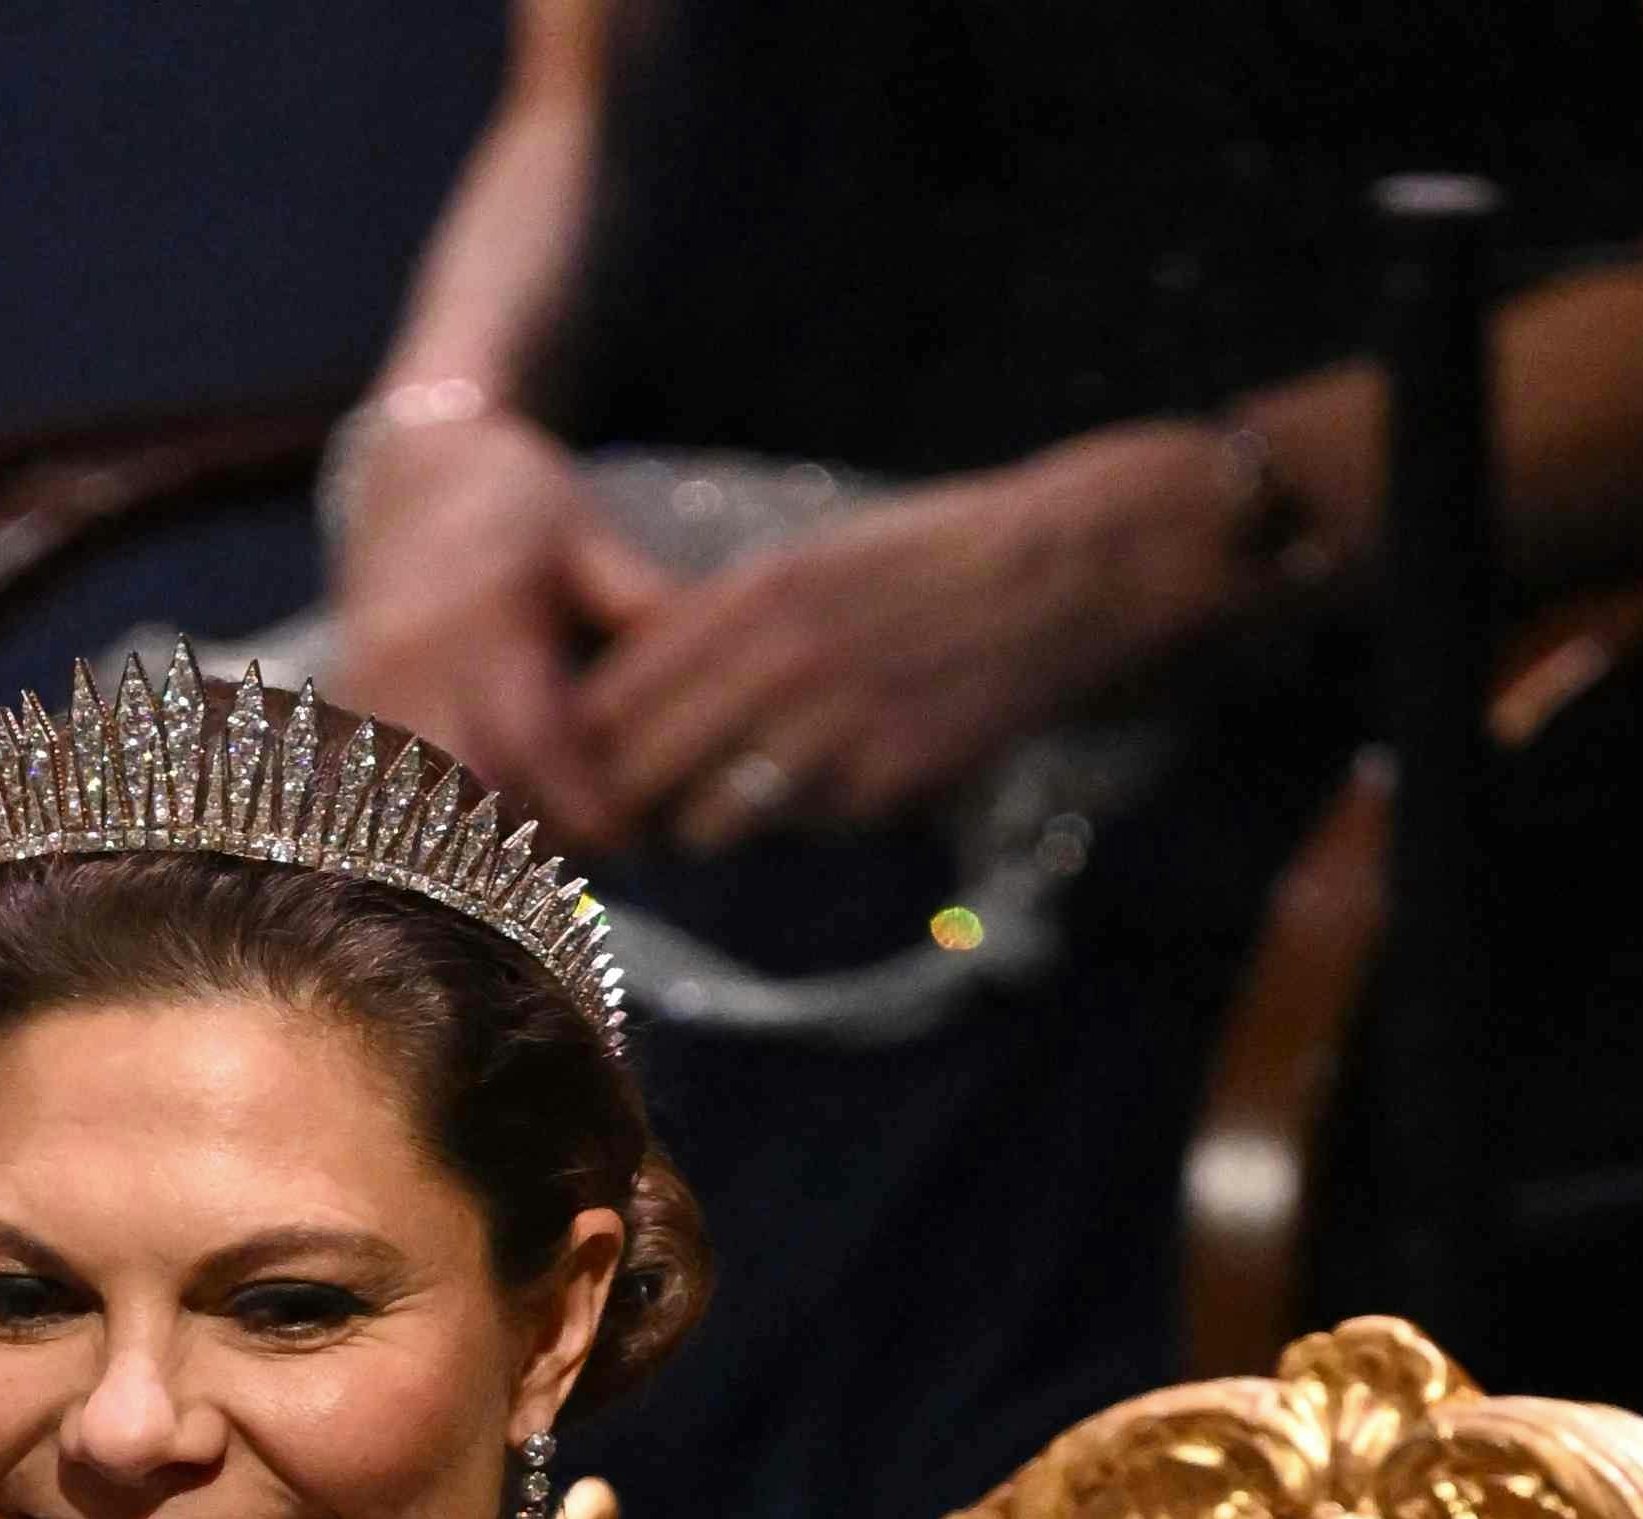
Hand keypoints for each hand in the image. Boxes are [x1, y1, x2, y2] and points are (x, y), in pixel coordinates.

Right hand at [326, 403, 663, 852]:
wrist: (407, 481)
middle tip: (587, 856)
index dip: (587, 805)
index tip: (632, 833)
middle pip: (475, 805)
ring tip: (537, 854)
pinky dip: (437, 832)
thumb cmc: (513, 507)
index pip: (536, 747)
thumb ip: (638, 602)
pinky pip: (388, 808)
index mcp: (479, 620)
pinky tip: (482, 835)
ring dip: (481, 849)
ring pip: (424, 820)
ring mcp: (363, 699)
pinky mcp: (342, 725)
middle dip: (532, 844)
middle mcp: (409, 666)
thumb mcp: (583, 536)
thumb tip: (716, 665)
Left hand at [572, 431, 1234, 853]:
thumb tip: (631, 691)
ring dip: (707, 828)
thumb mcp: (809, 564)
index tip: (589, 773)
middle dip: (628, 807)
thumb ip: (720, 626)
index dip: (584, 751)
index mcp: (748, 599)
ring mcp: (827, 728)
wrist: (1058, 576)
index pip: (608, 701)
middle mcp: (774, 663)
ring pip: (703, 824)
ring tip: (736, 806)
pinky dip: (799, 823)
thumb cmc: (927, 565)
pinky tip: (838, 786)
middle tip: (637, 821)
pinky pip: (797, 831)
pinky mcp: (881, 783)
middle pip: (635, 774)